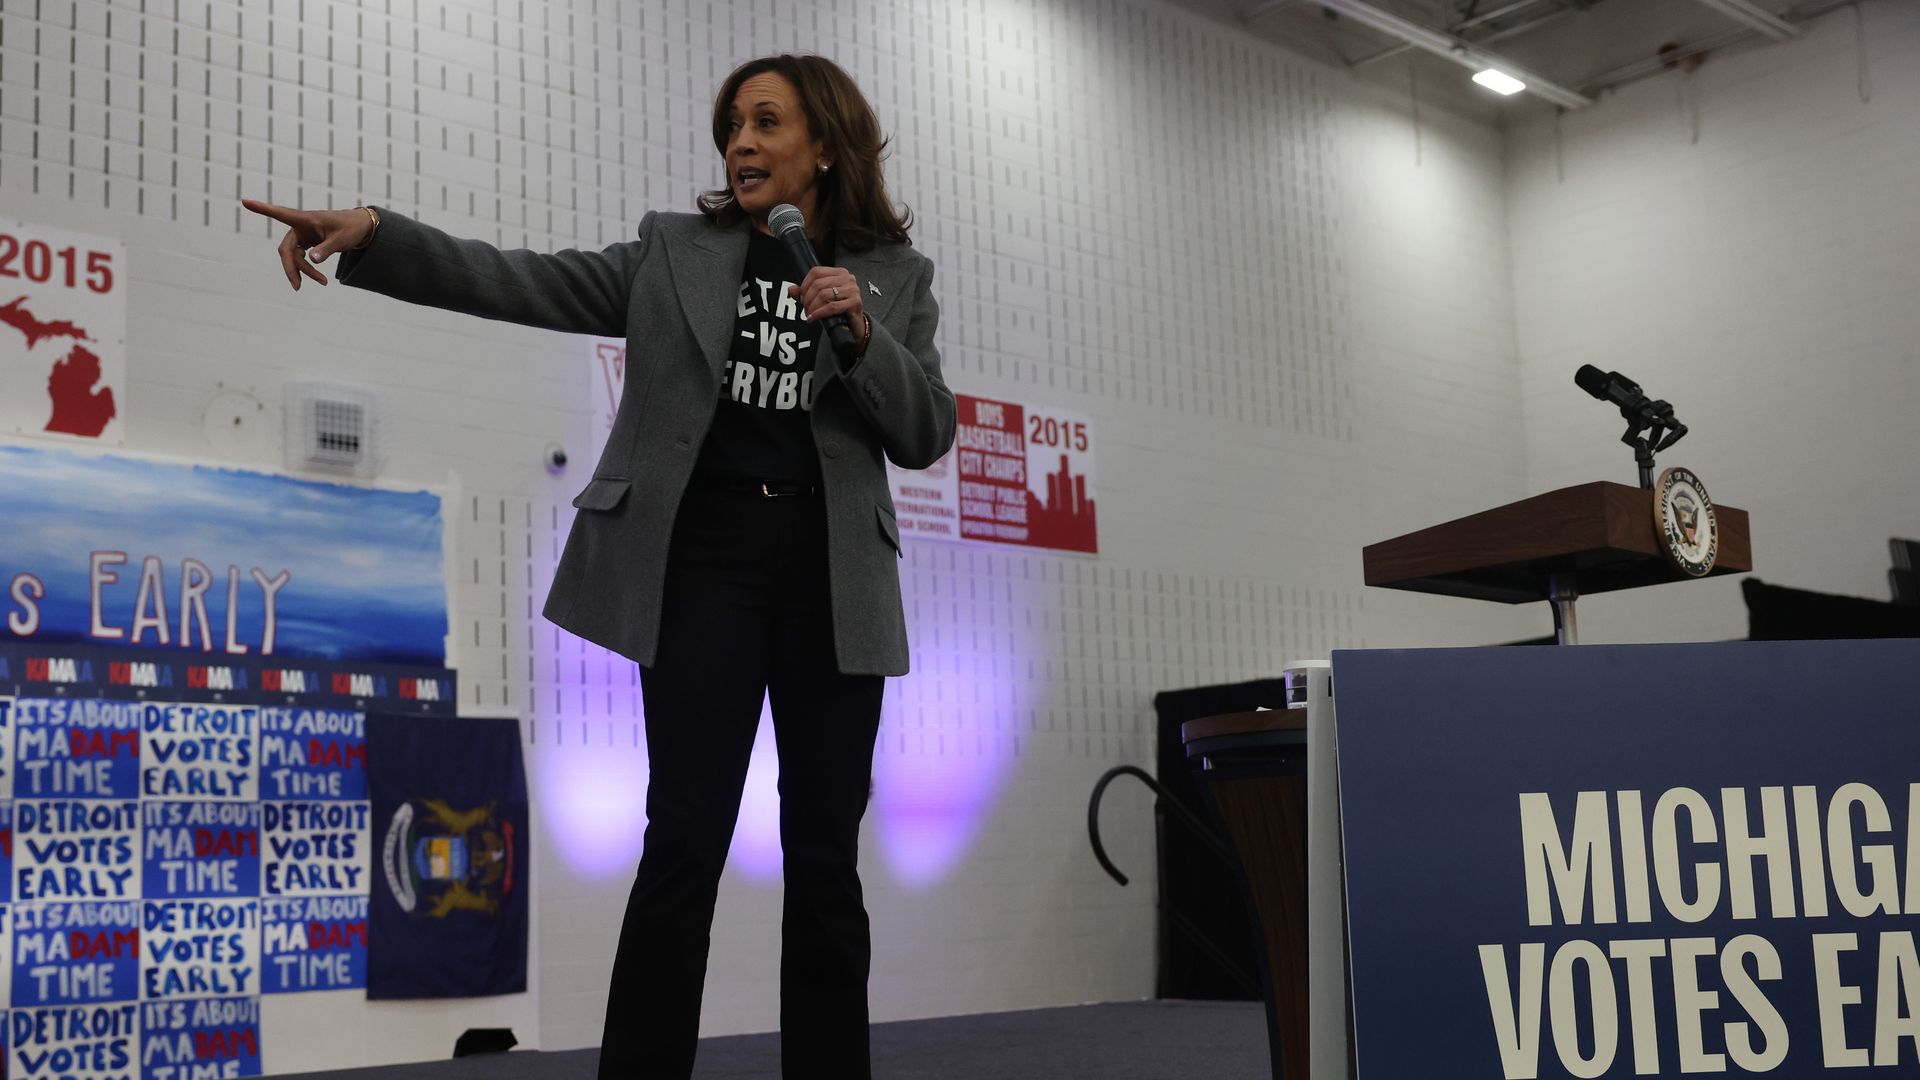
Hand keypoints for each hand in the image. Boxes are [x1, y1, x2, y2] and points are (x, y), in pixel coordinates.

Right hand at [240, 199, 376, 290]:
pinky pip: (299, 258)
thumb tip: (311, 259)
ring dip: (304, 271)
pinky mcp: (304, 242)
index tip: (244, 201)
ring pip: (293, 257)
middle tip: (297, 286)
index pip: (280, 213)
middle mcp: (299, 226)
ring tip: (324, 282)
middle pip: (286, 249)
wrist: (359, 227)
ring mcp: (300, 235)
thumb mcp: (341, 240)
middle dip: (292, 268)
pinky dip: (307, 269)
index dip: (262, 209)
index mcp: (305, 219)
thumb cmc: (350, 229)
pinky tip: (319, 278)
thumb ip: (326, 249)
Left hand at [790, 266, 861, 329]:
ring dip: (812, 307)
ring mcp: (853, 289)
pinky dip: (819, 313)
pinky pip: (832, 307)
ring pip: (824, 295)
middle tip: (806, 308)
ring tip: (810, 314)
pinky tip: (812, 318)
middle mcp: (848, 278)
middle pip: (818, 284)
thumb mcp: (820, 299)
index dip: (805, 285)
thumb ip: (805, 293)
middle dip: (807, 298)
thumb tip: (791, 289)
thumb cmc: (838, 310)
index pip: (816, 272)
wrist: (854, 325)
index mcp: (839, 272)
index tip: (802, 297)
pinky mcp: (855, 302)